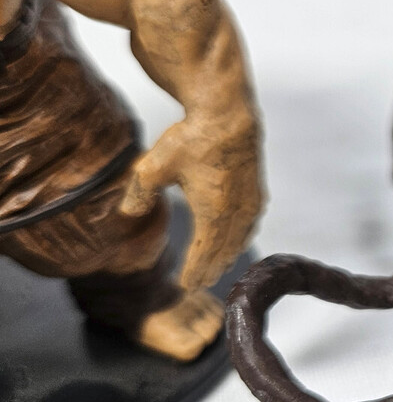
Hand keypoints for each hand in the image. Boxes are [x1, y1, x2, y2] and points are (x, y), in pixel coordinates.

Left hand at [120, 109, 263, 290]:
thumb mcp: (154, 167)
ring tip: (217, 269)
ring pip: (239, 239)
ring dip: (227, 256)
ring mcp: (250, 202)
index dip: (195, 272)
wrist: (227, 114)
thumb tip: (128, 215)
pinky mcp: (256, 191)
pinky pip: (250, 225)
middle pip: (224, 251)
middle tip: (199, 286)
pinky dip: (241, 238)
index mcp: (213, 213)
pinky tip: (237, 239)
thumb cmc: (191, 140)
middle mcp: (236, 212)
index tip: (185, 286)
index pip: (204, 253)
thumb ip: (139, 194)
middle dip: (211, 269)